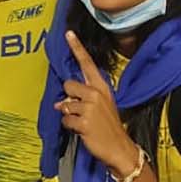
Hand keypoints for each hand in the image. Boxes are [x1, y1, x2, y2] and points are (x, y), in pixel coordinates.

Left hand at [54, 31, 141, 175]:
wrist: (119, 147)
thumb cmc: (109, 126)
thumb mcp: (101, 106)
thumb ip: (83, 98)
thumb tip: (61, 102)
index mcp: (102, 87)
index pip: (87, 64)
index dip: (77, 48)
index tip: (68, 34)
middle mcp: (96, 93)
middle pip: (68, 85)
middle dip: (68, 97)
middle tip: (80, 110)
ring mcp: (89, 107)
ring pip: (64, 104)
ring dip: (69, 115)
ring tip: (83, 122)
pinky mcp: (83, 121)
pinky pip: (65, 119)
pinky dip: (70, 126)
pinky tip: (82, 130)